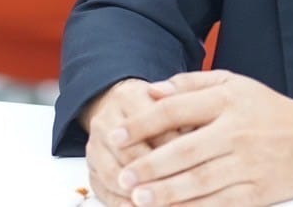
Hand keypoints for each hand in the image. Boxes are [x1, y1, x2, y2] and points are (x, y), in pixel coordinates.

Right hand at [82, 79, 186, 206]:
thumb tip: (201, 139)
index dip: (175, 149)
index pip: (151, 126)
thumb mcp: (172, 102)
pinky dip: (120, 204)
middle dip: (155, 176)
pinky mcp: (90, 166)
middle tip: (180, 189)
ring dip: (136, 193)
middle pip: (129, 153)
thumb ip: (186, 116)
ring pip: (112, 174)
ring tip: (160, 204)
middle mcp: (106, 119)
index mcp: (128, 97)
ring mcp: (94, 144)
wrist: (120, 110)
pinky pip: (102, 189)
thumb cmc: (156, 109)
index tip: (198, 166)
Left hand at [108, 70, 292, 205]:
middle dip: (149, 166)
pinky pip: (221, 204)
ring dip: (167, 193)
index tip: (115, 134)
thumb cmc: (268, 110)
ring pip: (200, 182)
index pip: (175, 111)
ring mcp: (248, 165)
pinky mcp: (258, 192)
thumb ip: (191, 84)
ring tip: (139, 199)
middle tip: (122, 176)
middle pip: (184, 151)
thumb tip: (152, 90)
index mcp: (226, 101)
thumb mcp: (233, 84)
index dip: (141, 123)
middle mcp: (236, 133)